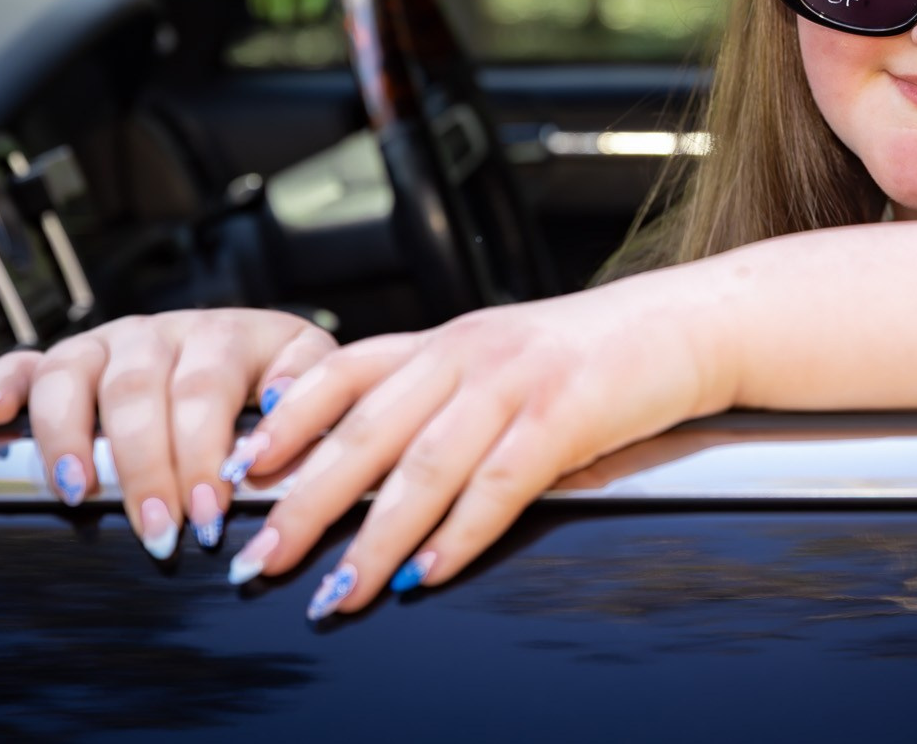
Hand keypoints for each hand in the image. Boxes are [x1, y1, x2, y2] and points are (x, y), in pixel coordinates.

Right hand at [0, 308, 337, 556]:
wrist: (265, 350)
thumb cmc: (287, 382)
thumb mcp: (321, 383)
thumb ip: (312, 404)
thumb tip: (278, 426)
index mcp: (228, 334)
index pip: (207, 387)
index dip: (203, 452)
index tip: (210, 514)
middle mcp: (164, 333)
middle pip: (139, 392)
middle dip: (145, 469)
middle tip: (157, 531)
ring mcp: (113, 344)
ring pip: (74, 375)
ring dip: (70, 436)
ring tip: (78, 493)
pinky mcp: (70, 360)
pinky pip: (25, 363)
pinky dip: (4, 385)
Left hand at [223, 274, 733, 618]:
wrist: (682, 323)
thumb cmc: (589, 353)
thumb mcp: (496, 357)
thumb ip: (431, 394)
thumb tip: (355, 455)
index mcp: (442, 340)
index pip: (339, 373)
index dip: (282, 424)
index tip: (233, 475)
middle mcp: (465, 354)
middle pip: (363, 434)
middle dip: (302, 504)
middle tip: (257, 559)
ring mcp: (513, 384)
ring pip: (421, 469)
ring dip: (372, 540)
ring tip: (333, 593)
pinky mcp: (563, 417)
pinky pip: (498, 486)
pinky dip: (457, 536)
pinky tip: (426, 576)